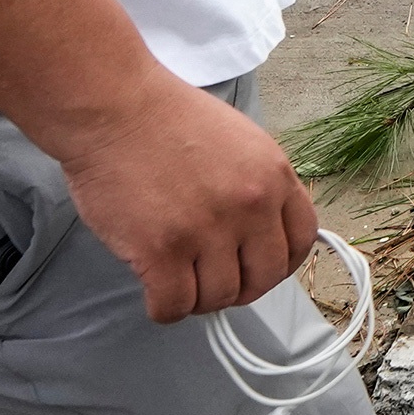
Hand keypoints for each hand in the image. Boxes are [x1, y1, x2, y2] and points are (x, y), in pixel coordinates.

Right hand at [47, 74, 316, 322]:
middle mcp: (250, 206)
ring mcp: (207, 231)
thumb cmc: (164, 118)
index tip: (257, 266)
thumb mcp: (239, 141)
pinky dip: (165, 308)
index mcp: (273, 176)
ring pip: (219, 297)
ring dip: (198, 298)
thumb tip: (258, 234)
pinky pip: (174, 306)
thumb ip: (257, 185)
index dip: (279, 262)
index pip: (300, 241)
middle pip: (264, 278)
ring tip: (177, 278)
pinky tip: (154, 291)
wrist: (112, 106)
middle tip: (212, 279)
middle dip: (240, 287)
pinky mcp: (162, 251)